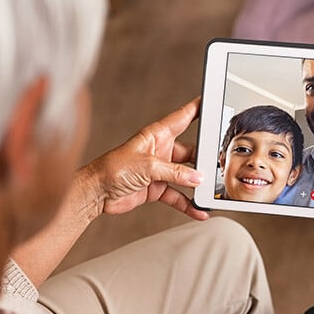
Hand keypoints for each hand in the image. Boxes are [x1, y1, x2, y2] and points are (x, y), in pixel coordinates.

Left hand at [83, 97, 208, 220]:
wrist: (97, 192)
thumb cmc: (112, 169)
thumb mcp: (148, 166)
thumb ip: (175, 172)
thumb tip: (196, 177)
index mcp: (156, 135)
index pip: (182, 118)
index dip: (197, 109)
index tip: (212, 104)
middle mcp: (160, 150)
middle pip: (190, 151)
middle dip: (203, 158)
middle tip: (217, 163)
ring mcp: (159, 170)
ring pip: (185, 175)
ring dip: (196, 184)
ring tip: (208, 191)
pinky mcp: (156, 187)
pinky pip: (178, 195)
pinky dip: (187, 203)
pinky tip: (197, 209)